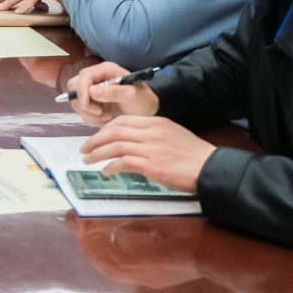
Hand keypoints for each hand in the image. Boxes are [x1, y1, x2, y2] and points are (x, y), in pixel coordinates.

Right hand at [65, 62, 160, 125]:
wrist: (147, 112)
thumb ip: (113, 92)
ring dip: (89, 113)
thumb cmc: (143, 100)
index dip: (81, 91)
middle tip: (99, 113)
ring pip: (76, 101)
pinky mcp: (91, 102)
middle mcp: (96, 78)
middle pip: (74, 87)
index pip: (83, 76)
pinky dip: (92, 118)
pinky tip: (106, 118)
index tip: (88, 106)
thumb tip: (92, 91)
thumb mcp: (132, 96)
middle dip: (84, 104)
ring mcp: (92, 90)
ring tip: (107, 116)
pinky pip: (82, 112)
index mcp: (105, 70)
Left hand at [79, 115, 212, 195]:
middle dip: (96, 140)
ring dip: (97, 153)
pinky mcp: (150, 165)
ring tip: (88, 160)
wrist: (208, 167)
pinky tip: (105, 171)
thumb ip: (152, 135)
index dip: (105, 129)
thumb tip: (134, 143)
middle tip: (84, 148)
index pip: (122, 121)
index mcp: (155, 122)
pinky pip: (123, 163)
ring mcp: (149, 148)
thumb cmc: (192, 154)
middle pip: (114, 131)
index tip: (97, 137)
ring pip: (114, 146)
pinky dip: (110, 167)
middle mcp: (149, 132)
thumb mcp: (172, 134)